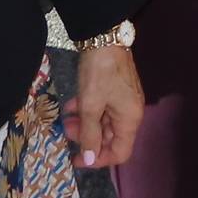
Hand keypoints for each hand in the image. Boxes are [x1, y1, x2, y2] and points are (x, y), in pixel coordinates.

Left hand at [67, 44, 143, 170]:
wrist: (104, 37)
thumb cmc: (99, 73)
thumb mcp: (90, 105)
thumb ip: (89, 134)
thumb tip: (90, 160)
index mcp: (130, 119)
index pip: (120, 152)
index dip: (98, 160)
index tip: (77, 158)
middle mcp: (131, 113)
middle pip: (111, 138)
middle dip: (87, 138)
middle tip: (66, 130)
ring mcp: (124, 100)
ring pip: (104, 123)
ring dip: (85, 124)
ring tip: (66, 117)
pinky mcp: (116, 89)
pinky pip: (103, 108)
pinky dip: (88, 110)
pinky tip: (72, 104)